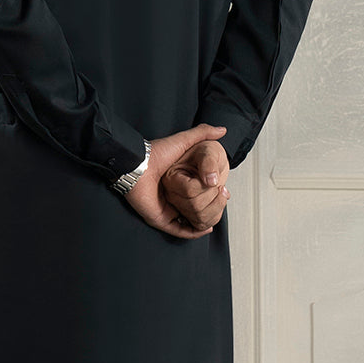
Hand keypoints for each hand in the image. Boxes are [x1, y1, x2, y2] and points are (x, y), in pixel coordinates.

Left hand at [120, 124, 229, 238]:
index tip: (224, 192)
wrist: (139, 165)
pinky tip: (204, 228)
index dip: (213, 194)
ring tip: (216, 213)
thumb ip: (202, 133)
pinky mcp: (161, 219)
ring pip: (190, 221)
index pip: (200, 193)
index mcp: (180, 182)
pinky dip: (192, 232)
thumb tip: (222, 130)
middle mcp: (175, 197)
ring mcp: (168, 209)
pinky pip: (179, 230)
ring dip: (205, 219)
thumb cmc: (156, 153)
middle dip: (212, 208)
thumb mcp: (184, 141)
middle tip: (222, 201)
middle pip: (197, 209)